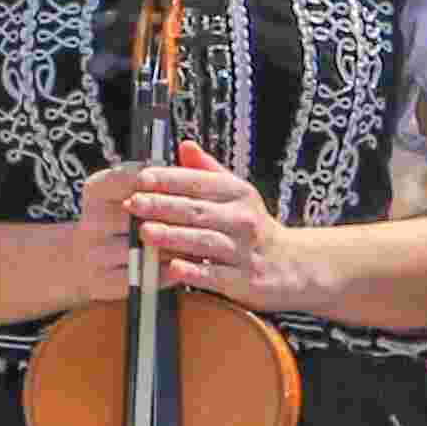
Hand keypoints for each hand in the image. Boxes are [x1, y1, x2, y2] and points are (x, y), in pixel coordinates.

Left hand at [121, 149, 317, 312]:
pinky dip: (194, 272)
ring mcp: (244, 250)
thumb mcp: (237, 193)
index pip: (200, 182)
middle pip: (198, 210)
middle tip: (134, 203)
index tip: (141, 178)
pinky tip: (172, 269)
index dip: (170, 179)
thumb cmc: (253, 227)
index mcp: (238, 194)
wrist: (292, 265)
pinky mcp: (244, 280)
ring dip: (174, 236)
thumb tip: (184, 145)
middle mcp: (243, 219)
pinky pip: (215, 275)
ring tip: (145, 232)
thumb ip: (208, 171)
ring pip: (204, 241)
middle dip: (163, 206)